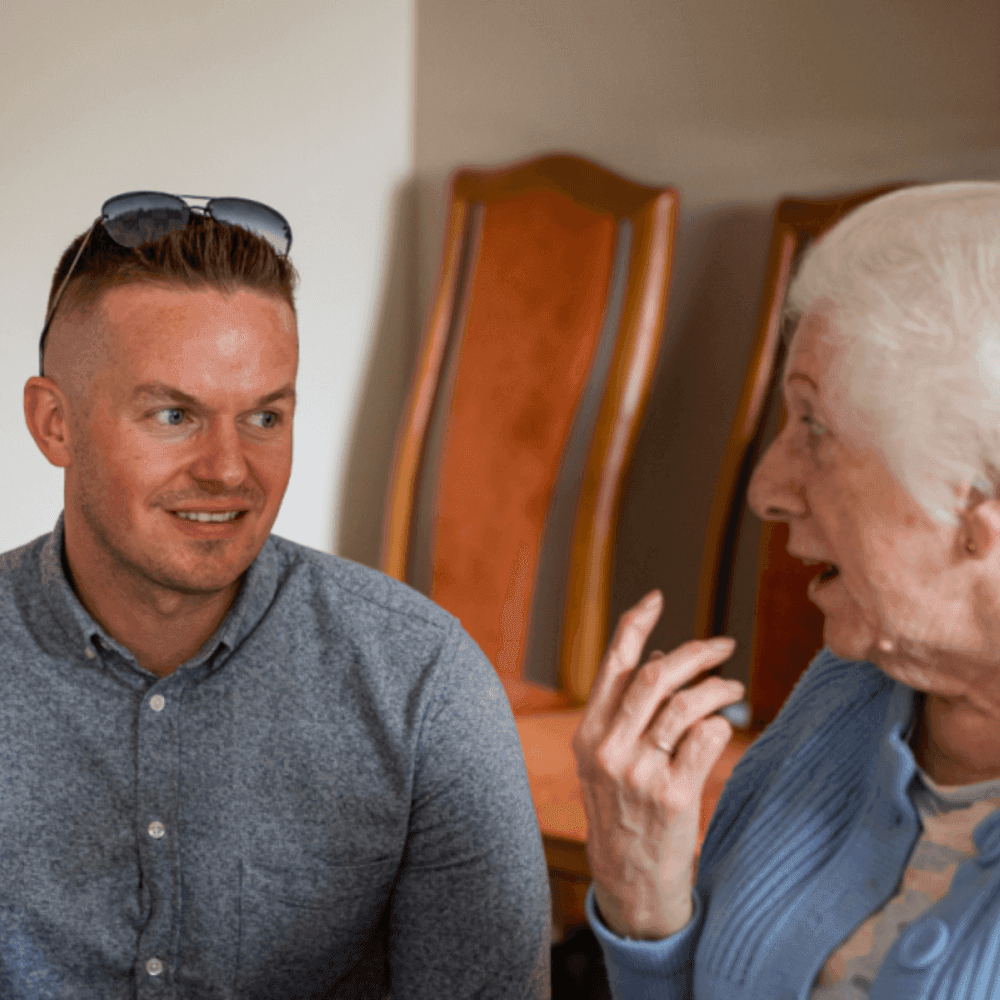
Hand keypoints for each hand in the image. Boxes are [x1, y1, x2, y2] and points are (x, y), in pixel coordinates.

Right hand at [571, 589, 742, 939]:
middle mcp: (609, 747)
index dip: (635, 623)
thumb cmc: (622, 811)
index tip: (657, 597)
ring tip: (733, 689)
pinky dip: (718, 724)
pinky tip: (722, 727)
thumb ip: (626, 710)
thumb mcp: (607, 759)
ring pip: (684, 703)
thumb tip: (658, 654)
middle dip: (694, 652)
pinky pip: (704, 739)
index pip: (613, 663)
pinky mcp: (673, 795)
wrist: (630, 879)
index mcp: (589, 732)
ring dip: (716, 688)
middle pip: (655, 674)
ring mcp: (639, 772)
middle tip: (722, 646)